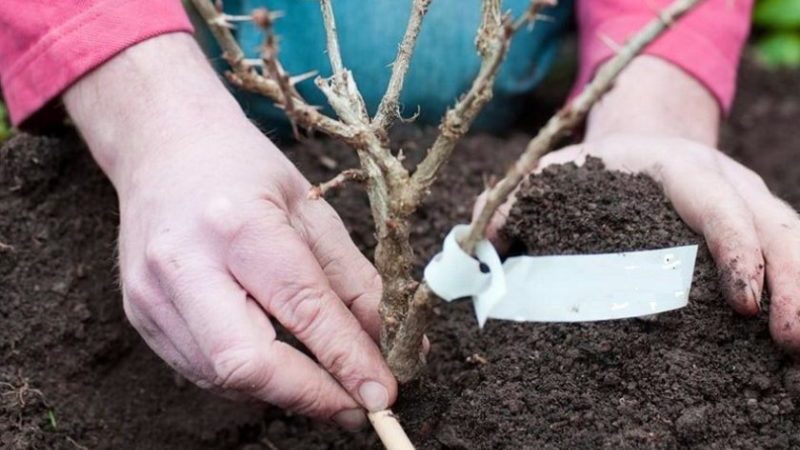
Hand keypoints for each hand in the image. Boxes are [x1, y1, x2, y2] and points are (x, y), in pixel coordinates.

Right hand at [64, 33, 395, 428]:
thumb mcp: (312, 210)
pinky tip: (276, 361)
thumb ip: (353, 281)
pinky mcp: (140, 316)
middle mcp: (184, 264)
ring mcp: (152, 295)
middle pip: (247, 363)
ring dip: (283, 390)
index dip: (346, 359)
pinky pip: (202, 370)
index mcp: (236, 223)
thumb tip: (388, 345)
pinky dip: (249, 378)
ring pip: (224, 377)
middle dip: (310, 396)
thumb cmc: (244, 171)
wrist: (163, 148)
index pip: (300, 307)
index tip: (382, 393)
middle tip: (357, 406)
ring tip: (324, 381)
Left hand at [476, 56, 799, 354]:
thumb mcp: (555, 172)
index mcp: (674, 165)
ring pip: (793, 238)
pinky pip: (791, 252)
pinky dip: (796, 288)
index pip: (712, 199)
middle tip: (787, 338)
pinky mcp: (758, 225)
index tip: (741, 300)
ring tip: (795, 347)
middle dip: (787, 279)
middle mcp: (722, 179)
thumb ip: (515, 199)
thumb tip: (482, 235)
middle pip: (772, 222)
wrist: (642, 141)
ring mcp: (748, 201)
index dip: (733, 245)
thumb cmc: (596, 165)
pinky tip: (789, 334)